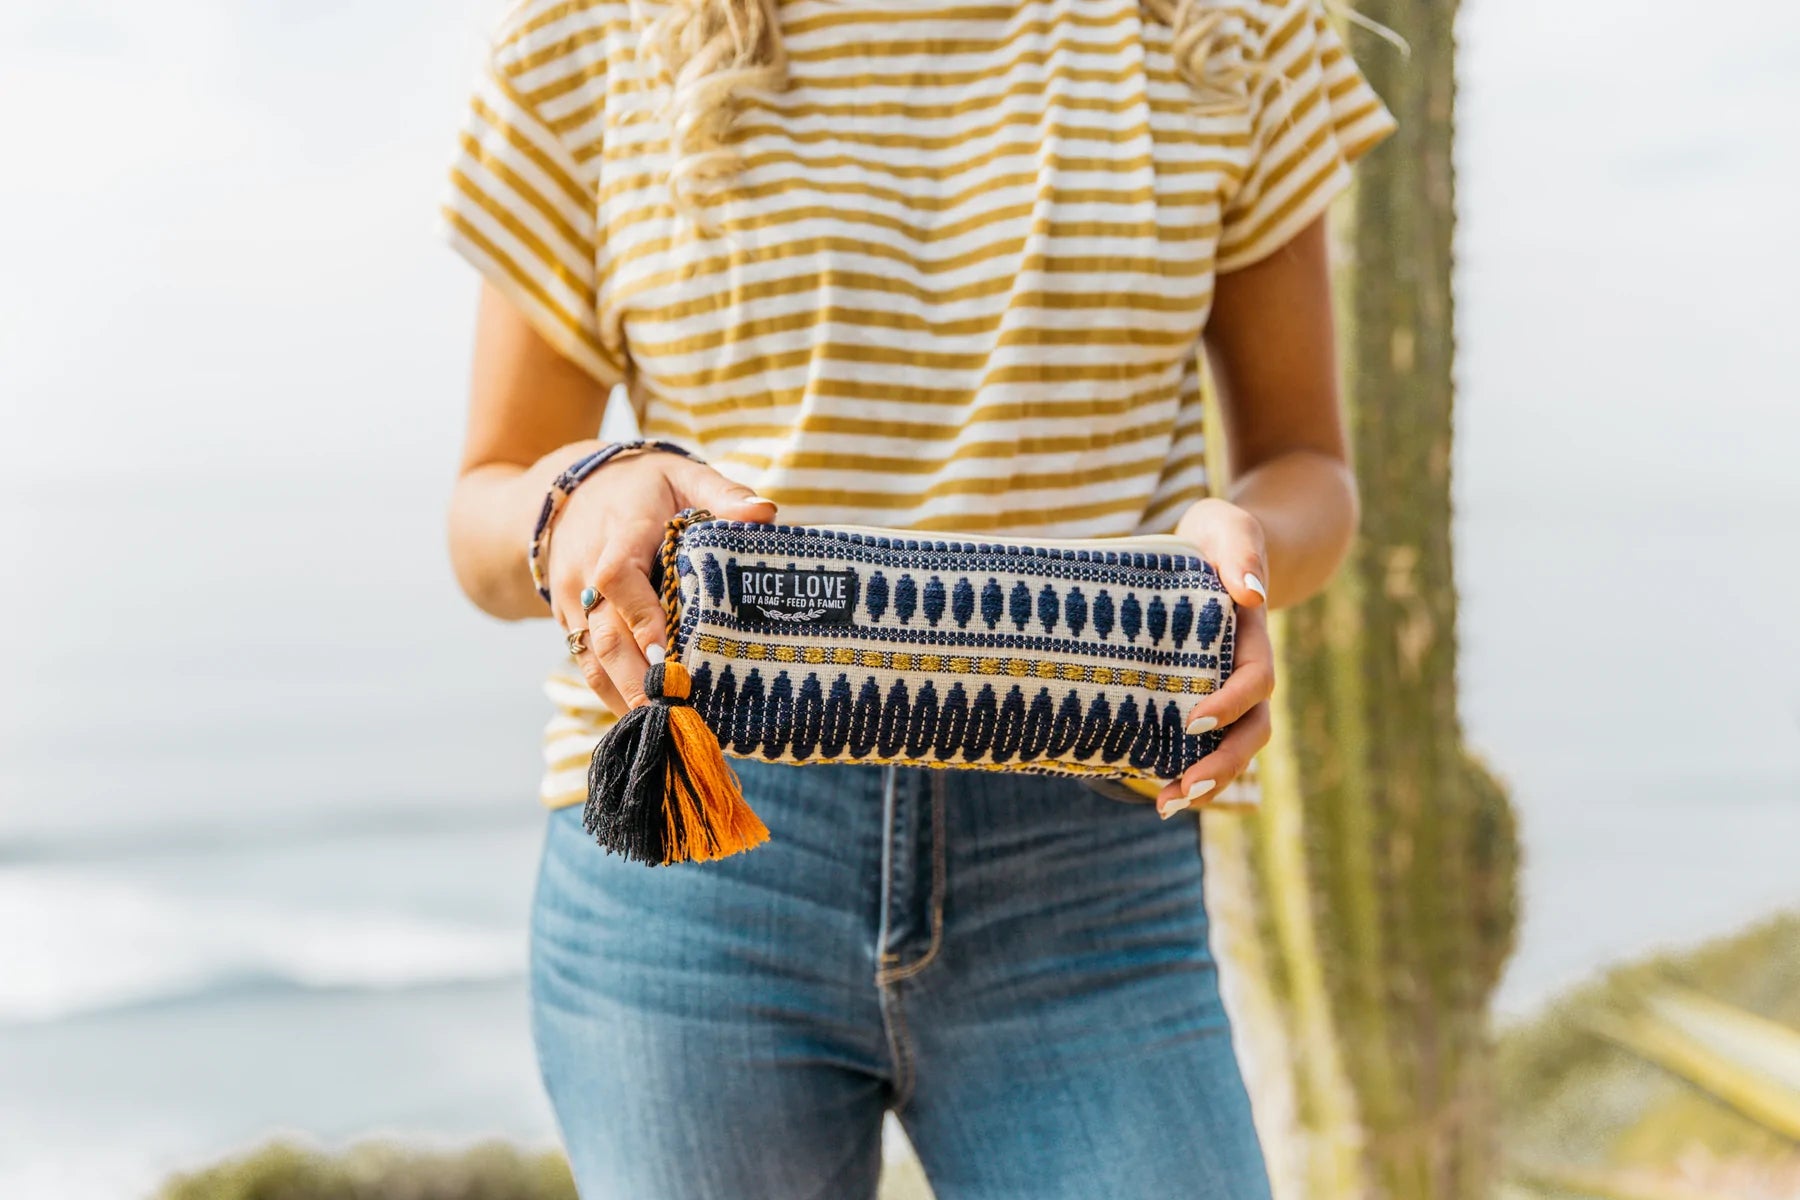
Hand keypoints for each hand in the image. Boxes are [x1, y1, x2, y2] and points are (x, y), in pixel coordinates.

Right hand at [547, 451, 776, 715]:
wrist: (572, 492)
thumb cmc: (641, 487)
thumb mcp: (681, 475)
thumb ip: (722, 493)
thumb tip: (766, 513)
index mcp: (621, 533)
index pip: (619, 577)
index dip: (640, 616)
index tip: (667, 651)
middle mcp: (587, 572)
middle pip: (605, 631)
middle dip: (637, 677)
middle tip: (673, 711)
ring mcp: (574, 602)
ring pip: (591, 656)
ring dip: (623, 695)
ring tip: (661, 731)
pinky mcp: (571, 623)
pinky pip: (586, 663)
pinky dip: (611, 695)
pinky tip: (641, 723)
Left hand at [1159, 498, 1275, 815]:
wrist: (1217, 547)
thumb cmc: (1218, 537)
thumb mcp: (1227, 528)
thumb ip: (1240, 551)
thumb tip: (1251, 593)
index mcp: (1253, 638)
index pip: (1255, 681)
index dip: (1230, 704)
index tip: (1193, 720)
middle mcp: (1243, 672)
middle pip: (1252, 730)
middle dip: (1224, 765)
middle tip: (1185, 789)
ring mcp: (1225, 689)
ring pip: (1232, 746)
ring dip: (1207, 780)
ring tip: (1167, 804)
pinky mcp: (1198, 697)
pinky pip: (1202, 743)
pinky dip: (1184, 768)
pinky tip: (1153, 791)